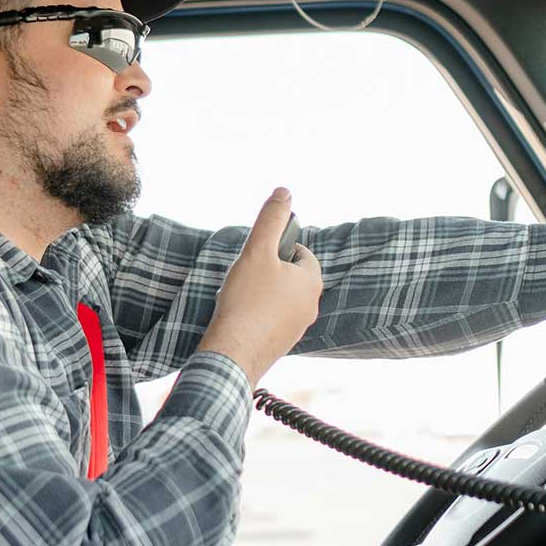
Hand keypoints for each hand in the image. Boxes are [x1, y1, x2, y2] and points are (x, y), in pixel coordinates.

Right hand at [197, 187, 322, 388]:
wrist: (233, 352)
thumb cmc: (246, 300)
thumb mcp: (256, 251)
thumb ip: (271, 220)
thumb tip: (284, 192)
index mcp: (311, 281)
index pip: (300, 251)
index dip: (275, 249)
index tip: (257, 256)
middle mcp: (312, 305)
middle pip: (289, 275)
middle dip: (267, 273)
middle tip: (244, 277)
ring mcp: (298, 328)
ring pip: (280, 298)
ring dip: (261, 294)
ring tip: (239, 297)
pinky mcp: (283, 344)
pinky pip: (272, 320)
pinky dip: (257, 315)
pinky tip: (239, 317)